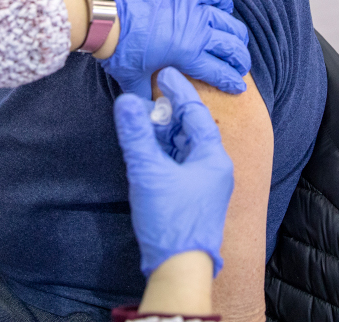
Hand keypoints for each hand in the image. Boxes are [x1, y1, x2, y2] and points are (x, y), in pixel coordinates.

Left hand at [102, 0, 249, 98]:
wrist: (105, 15)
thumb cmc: (119, 48)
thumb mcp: (132, 79)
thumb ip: (146, 96)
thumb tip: (152, 112)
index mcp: (188, 55)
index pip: (220, 72)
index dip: (232, 81)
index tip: (239, 87)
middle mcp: (197, 31)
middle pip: (231, 47)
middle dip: (240, 60)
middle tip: (241, 67)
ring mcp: (193, 9)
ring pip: (229, 21)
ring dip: (237, 34)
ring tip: (237, 42)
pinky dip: (224, 1)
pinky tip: (224, 9)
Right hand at [114, 68, 233, 276]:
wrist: (179, 268)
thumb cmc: (170, 220)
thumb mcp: (148, 171)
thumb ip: (136, 134)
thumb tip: (125, 101)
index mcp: (213, 157)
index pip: (196, 112)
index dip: (179, 90)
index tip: (165, 71)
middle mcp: (213, 167)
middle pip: (191, 128)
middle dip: (169, 111)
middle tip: (148, 95)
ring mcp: (204, 183)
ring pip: (184, 146)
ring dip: (164, 131)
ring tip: (144, 118)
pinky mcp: (192, 197)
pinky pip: (179, 163)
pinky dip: (164, 151)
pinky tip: (147, 147)